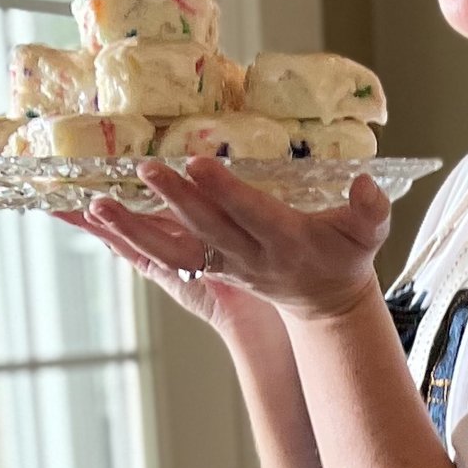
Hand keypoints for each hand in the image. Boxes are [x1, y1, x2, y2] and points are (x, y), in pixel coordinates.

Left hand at [74, 156, 391, 327]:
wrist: (325, 303)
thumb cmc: (345, 256)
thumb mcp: (369, 236)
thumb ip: (371, 211)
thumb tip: (365, 186)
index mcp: (286, 241)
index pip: (252, 215)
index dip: (226, 193)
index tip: (201, 165)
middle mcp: (248, 256)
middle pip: (205, 229)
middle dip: (175, 200)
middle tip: (148, 169)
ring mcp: (222, 265)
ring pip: (171, 249)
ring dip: (133, 229)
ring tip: (96, 205)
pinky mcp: (204, 267)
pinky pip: (160, 254)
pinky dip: (127, 238)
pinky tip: (96, 217)